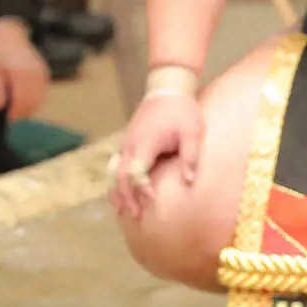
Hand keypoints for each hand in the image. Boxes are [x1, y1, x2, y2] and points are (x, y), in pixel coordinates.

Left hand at [0, 18, 48, 120]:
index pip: (20, 100)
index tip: (9, 121)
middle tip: (15, 121)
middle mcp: (34, 75)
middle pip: (32, 102)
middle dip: (24, 113)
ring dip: (32, 108)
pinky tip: (28, 103)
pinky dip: (37, 99)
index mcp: (20, 74)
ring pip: (40, 98)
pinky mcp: (45, 73)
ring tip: (21, 114)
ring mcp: (42, 74)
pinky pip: (43, 91)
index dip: (16, 113)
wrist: (9, 34)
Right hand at [109, 91, 203, 219]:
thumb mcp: (193, 132)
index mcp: (145, 142)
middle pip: (119, 175)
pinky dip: (116, 182)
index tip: (152, 200)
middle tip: (135, 216)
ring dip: (117, 191)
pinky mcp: (128, 144)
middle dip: (126, 196)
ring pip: (113, 172)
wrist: (167, 90)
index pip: (135, 170)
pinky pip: (116, 166)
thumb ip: (191, 156)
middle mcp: (130, 144)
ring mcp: (126, 144)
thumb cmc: (183, 112)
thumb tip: (190, 181)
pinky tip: (121, 196)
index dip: (141, 187)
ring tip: (123, 212)